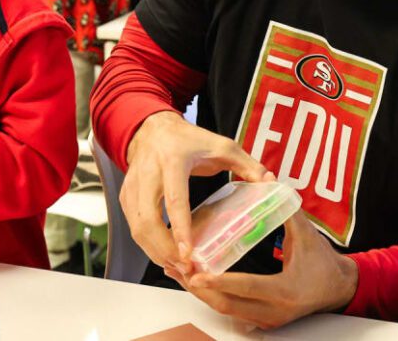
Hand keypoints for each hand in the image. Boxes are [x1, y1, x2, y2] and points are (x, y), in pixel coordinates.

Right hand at [122, 111, 272, 273]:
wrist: (154, 129)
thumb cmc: (189, 140)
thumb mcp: (223, 145)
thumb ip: (247, 164)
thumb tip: (270, 182)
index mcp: (173, 159)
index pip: (174, 199)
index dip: (179, 228)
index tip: (188, 252)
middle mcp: (148, 173)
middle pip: (148, 220)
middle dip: (164, 249)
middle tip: (185, 267)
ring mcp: (134, 186)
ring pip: (136, 227)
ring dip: (155, 251)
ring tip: (177, 266)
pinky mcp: (126, 196)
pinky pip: (133, 226)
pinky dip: (147, 245)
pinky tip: (164, 255)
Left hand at [164, 212, 358, 329]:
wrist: (339, 288)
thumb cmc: (325, 263)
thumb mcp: (308, 235)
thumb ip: (287, 208)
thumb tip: (269, 181)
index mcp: (285, 291)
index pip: (247, 287)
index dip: (221, 281)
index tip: (197, 274)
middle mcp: (273, 311)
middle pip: (228, 304)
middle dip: (199, 288)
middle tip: (177, 268)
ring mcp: (267, 319)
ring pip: (225, 310)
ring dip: (200, 293)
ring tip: (177, 272)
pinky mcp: (262, 319)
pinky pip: (231, 310)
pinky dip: (211, 296)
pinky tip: (194, 282)